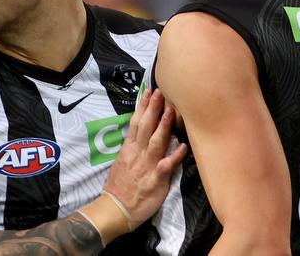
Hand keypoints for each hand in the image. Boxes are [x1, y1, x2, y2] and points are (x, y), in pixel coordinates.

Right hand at [103, 88, 186, 228]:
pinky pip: (166, 166)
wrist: (115, 209)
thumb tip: (140, 136)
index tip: (148, 91)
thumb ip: (132, 149)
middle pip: (145, 127)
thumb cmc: (119, 187)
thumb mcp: (121, 162)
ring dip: (164, 126)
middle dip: (153, 109)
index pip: (136, 123)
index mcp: (129, 149)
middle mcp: (137, 154)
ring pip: (156, 141)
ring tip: (171, 111)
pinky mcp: (155, 180)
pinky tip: (184, 147)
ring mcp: (146, 166)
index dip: (142, 106)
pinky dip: (175, 156)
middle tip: (160, 92)